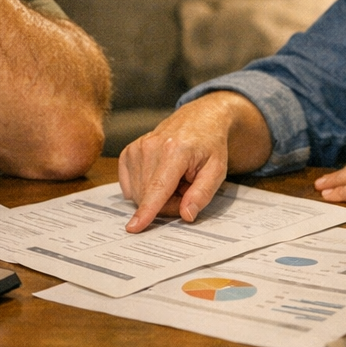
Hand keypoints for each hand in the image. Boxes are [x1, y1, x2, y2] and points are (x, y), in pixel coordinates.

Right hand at [118, 93, 264, 232]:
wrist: (199, 119)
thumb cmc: (210, 145)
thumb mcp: (217, 170)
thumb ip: (202, 194)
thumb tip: (186, 215)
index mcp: (175, 151)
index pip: (158, 188)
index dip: (146, 210)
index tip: (133, 227)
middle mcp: (151, 147)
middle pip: (149, 195)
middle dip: (168, 203)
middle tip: (186, 190)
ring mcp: (137, 148)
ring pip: (138, 193)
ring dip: (156, 196)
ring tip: (175, 180)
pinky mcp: (128, 152)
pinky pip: (129, 186)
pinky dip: (144, 188)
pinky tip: (158, 178)